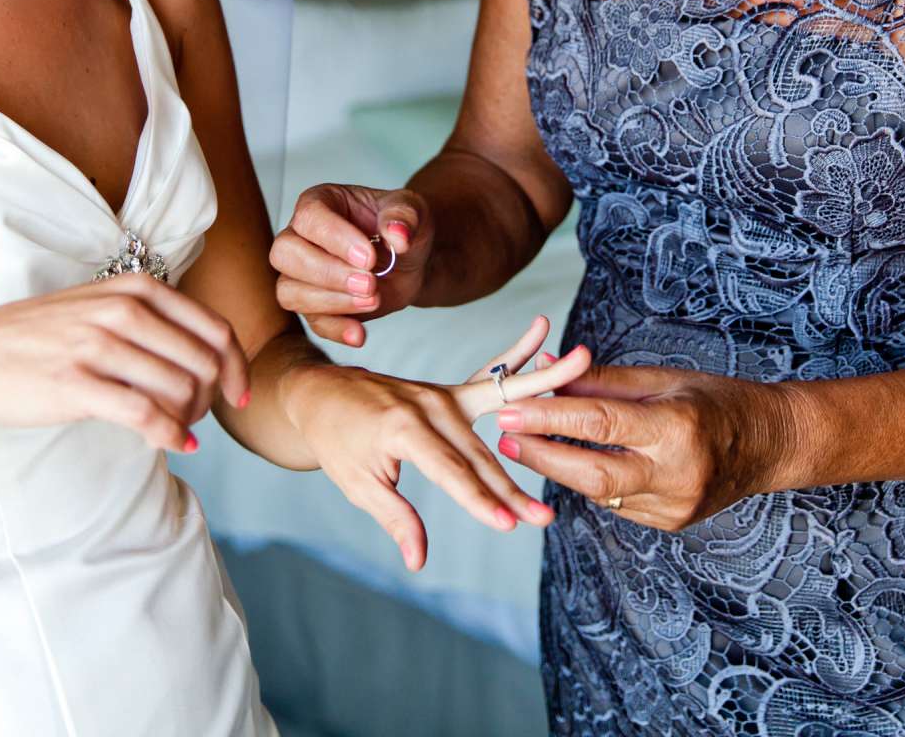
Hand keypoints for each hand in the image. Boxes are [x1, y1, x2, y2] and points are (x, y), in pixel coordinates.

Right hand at [0, 275, 249, 455]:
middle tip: (198, 420)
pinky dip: (170, 435)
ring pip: (179, 387)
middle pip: (203, 361)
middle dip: (212, 398)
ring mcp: (97, 345)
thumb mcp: (98, 308)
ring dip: (190, 418)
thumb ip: (150, 323)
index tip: (239, 396)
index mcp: (134, 289)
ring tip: (177, 431)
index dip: (236, 367)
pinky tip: (174, 446)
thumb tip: (206, 361)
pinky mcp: (76, 384)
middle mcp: (121, 310)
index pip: (213, 328)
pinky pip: (145, 414)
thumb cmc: (37, 339)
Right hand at [270, 183, 431, 346]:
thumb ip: (404, 215)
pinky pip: (312, 322)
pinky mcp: (315, 305)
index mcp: (320, 202)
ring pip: (289, 291)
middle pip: (285, 254)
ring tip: (373, 300)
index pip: (309, 217)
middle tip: (369, 283)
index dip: (335, 239)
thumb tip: (398, 235)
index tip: (368, 258)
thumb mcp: (413, 209)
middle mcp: (301, 236)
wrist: (411, 260)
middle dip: (328, 273)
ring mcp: (303, 274)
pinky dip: (336, 330)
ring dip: (331, 302)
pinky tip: (360, 333)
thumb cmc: (403, 225)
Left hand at [286, 316, 590, 570]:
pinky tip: (557, 343)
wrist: (321, 393)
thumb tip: (419, 561)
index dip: (478, 501)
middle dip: (512, 488)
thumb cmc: (336, 440)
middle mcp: (430, 405)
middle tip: (545, 518)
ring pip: (499, 412)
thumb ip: (395, 518)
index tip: (508, 525)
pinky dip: (523, 360)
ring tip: (583, 370)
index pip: (450, 473)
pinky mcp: (451, 393)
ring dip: (543, 401)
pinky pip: (494, 381)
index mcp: (403, 428)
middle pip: (479, 454)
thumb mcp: (357, 484)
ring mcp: (443, 395)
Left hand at [494, 365, 796, 530]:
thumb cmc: (715, 399)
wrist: (769, 444)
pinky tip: (573, 464)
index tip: (508, 410)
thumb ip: (601, 381)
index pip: (599, 424)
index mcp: (676, 429)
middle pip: (592, 474)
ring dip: (560, 469)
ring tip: (528, 446)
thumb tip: (546, 369)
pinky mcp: (671, 523)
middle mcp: (676, 474)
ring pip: (600, 493)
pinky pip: (618, 504)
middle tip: (504, 437)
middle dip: (542, 455)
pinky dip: (592, 483)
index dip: (548, 418)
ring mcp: (675, 506)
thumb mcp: (662, 378)